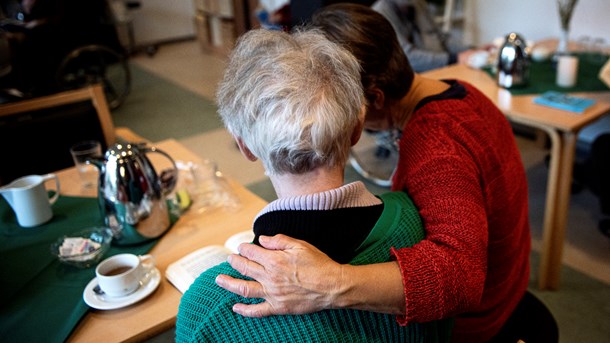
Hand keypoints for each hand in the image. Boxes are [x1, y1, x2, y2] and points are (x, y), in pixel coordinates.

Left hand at [215, 234, 342, 316]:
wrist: (332, 286)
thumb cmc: (318, 264)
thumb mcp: (300, 245)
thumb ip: (279, 241)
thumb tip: (262, 240)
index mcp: (274, 260)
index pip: (252, 252)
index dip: (244, 248)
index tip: (241, 247)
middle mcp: (270, 277)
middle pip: (245, 268)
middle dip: (235, 262)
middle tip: (229, 259)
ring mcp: (272, 294)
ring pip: (245, 289)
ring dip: (229, 284)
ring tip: (219, 280)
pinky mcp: (278, 307)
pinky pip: (257, 311)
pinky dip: (244, 310)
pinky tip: (235, 307)